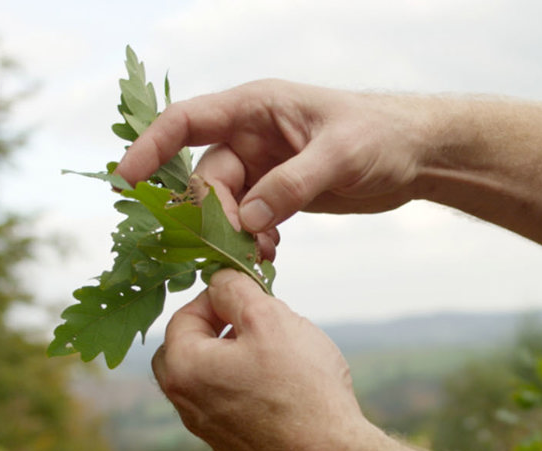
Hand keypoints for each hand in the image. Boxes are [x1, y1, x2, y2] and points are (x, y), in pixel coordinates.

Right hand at [115, 80, 436, 235]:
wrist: (414, 153)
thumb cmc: (380, 135)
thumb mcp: (339, 156)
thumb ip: (292, 186)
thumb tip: (247, 220)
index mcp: (255, 108)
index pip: (186, 122)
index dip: (151, 147)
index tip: (127, 179)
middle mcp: (249, 134)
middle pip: (206, 178)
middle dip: (214, 215)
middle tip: (239, 245)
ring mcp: (260, 164)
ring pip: (223, 204)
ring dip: (234, 233)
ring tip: (262, 252)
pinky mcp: (274, 191)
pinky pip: (244, 219)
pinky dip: (250, 238)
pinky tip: (270, 251)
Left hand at [151, 269, 371, 450]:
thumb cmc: (300, 386)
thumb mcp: (268, 317)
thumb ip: (235, 290)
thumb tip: (219, 281)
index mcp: (182, 369)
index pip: (184, 316)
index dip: (217, 297)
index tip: (250, 295)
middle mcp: (186, 405)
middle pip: (187, 351)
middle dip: (217, 329)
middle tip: (256, 322)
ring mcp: (210, 433)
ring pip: (211, 380)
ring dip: (234, 359)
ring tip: (276, 352)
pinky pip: (232, 408)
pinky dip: (249, 391)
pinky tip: (285, 389)